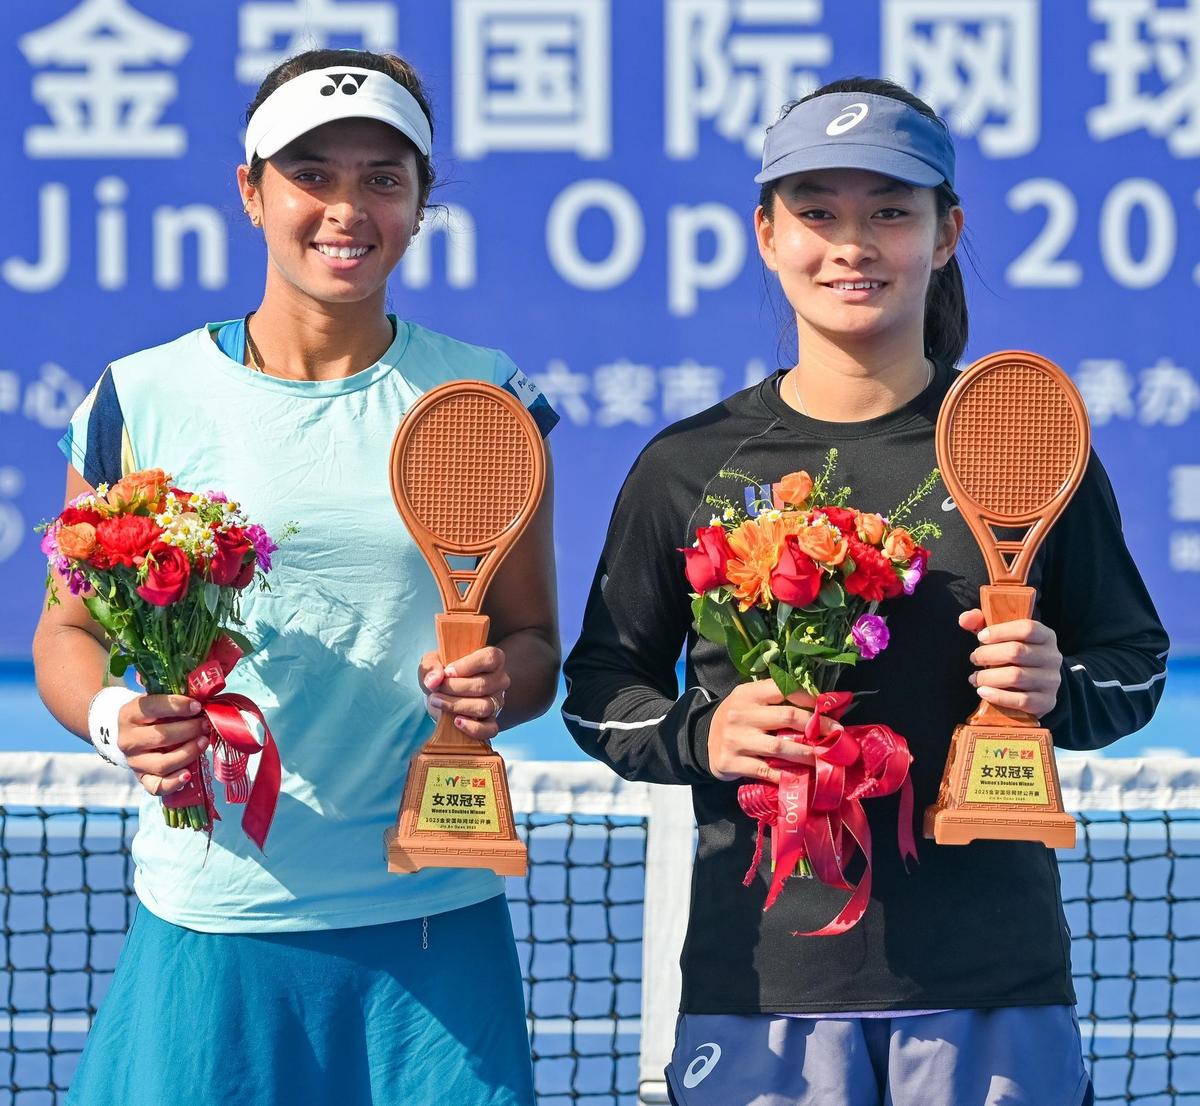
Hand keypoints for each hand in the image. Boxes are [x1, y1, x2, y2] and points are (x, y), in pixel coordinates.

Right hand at [117, 694, 209, 796]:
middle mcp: (128, 739)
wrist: (136, 735)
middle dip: (189, 730)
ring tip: (203, 741)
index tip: (198, 706)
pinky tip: (187, 774)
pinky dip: (174, 783)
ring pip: (163, 763)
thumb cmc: (155, 715)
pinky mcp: (142, 779)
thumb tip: (204, 695)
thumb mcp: (160, 702)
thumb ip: (177, 699)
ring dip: (188, 753)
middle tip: (205, 724)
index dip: (178, 706)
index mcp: (130, 714)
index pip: (152, 707)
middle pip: (161, 736)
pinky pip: (157, 787)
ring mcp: (134, 762)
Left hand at [418, 646, 509, 742]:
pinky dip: (473, 728)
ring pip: (484, 707)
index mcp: (492, 659)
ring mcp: (497, 702)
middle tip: (436, 689)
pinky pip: (490, 729)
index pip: (490, 658)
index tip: (447, 672)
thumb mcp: (432, 662)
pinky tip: (457, 722)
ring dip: (456, 705)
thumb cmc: (442, 674)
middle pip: (483, 685)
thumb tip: (434, 681)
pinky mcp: (491, 722)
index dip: (468, 666)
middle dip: (454, 688)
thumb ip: (430, 666)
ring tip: (437, 701)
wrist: (442, 695)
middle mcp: (499, 680)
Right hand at [707, 679, 828, 784]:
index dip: (809, 698)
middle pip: (787, 717)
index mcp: (747, 694)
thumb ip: (776, 700)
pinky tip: (801, 777)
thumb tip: (819, 706)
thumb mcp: (749, 700)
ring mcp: (736, 739)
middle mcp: (741, 714)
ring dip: (806, 754)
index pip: (783, 689)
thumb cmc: (737, 718)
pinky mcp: (732, 762)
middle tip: (836, 734)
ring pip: (779, 747)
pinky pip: (766, 770)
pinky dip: (786, 775)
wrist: (702, 740)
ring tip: (824, 758)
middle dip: (817, 726)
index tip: (828, 708)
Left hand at [959, 609, 1062, 718]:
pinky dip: (997, 696)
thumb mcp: (1000, 636)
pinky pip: (1020, 700)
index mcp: (1046, 636)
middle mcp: (1053, 657)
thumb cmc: (1012, 657)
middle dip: (987, 655)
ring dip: (988, 677)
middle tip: (974, 659)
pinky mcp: (1046, 702)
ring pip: (1015, 676)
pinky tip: (983, 691)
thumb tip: (965, 619)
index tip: (980, 637)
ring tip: (975, 677)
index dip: (1000, 632)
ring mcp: (1051, 681)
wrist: (1034, 688)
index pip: (1027, 628)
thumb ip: (980, 622)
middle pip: (1016, 651)